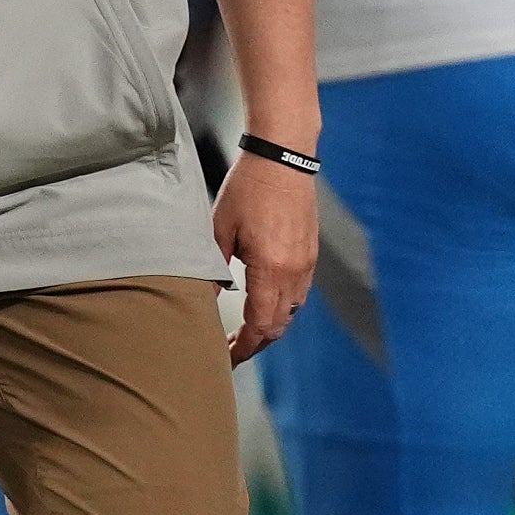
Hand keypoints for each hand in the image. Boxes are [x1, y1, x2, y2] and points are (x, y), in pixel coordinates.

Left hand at [212, 155, 313, 362]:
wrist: (283, 158)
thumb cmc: (248, 188)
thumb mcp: (219, 229)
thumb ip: (212, 269)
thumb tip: (203, 299)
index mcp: (270, 269)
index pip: (260, 325)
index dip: (244, 347)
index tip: (226, 356)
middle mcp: (294, 272)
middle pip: (278, 325)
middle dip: (256, 343)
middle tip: (232, 350)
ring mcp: (306, 263)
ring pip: (291, 311)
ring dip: (270, 325)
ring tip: (245, 331)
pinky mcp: (310, 253)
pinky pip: (299, 292)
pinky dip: (281, 306)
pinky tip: (263, 302)